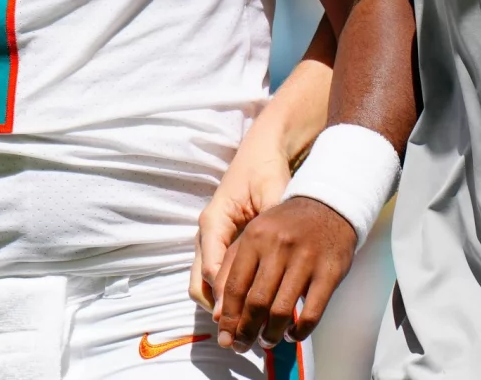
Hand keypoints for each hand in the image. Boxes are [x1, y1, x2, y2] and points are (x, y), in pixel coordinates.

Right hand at [191, 135, 293, 311]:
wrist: (263, 149)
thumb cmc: (265, 169)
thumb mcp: (272, 194)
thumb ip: (271, 224)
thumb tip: (279, 259)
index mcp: (214, 222)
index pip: (213, 270)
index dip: (228, 298)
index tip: (247, 316)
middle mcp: (207, 234)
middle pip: (201, 284)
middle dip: (220, 310)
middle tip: (243, 331)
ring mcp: (212, 240)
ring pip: (206, 284)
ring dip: (223, 306)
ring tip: (248, 324)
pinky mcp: (222, 243)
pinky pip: (218, 277)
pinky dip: (229, 294)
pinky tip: (251, 305)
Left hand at [214, 196, 354, 350]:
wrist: (328, 205)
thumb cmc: (284, 226)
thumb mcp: (253, 234)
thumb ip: (232, 268)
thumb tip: (219, 312)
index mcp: (255, 237)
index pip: (234, 286)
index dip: (228, 317)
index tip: (225, 337)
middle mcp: (278, 248)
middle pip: (256, 302)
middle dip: (246, 331)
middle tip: (243, 346)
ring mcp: (305, 260)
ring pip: (281, 311)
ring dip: (271, 335)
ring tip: (267, 341)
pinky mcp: (329, 273)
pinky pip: (311, 313)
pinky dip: (299, 331)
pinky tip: (292, 335)